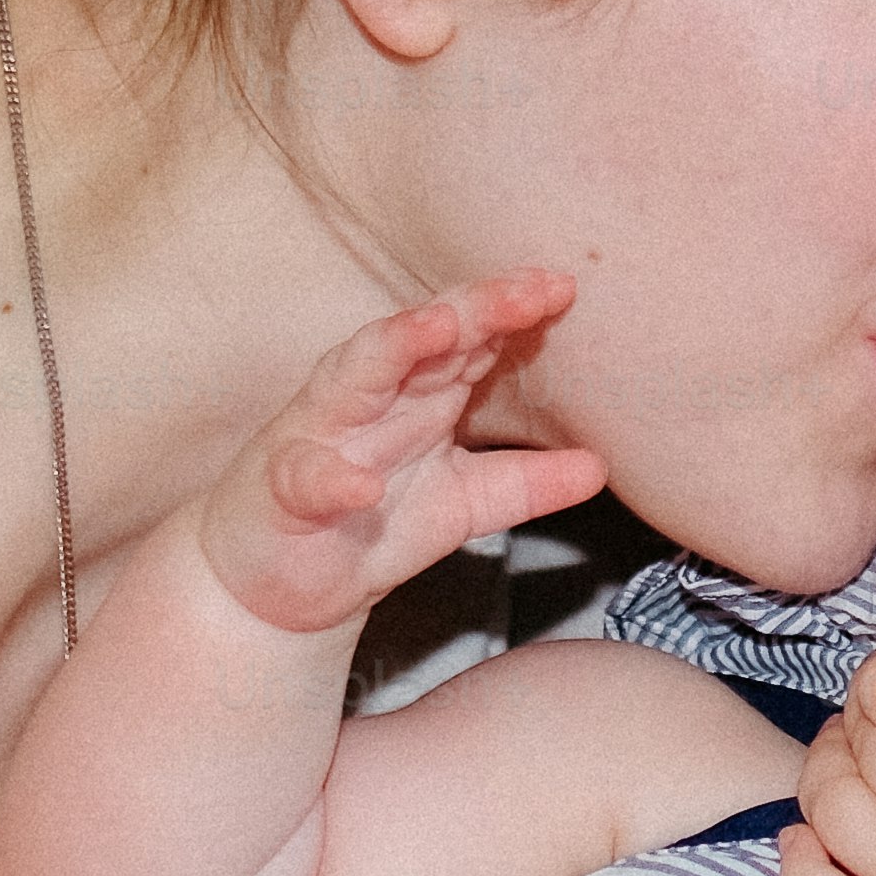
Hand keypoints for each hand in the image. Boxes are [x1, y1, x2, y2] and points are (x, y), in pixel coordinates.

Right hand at [198, 272, 605, 637]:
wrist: (275, 587)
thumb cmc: (366, 523)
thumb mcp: (462, 505)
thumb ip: (525, 483)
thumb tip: (601, 466)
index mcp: (414, 395)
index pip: (468, 340)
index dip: (513, 312)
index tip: (564, 289)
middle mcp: (369, 400)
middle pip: (422, 340)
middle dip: (473, 308)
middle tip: (528, 288)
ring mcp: (321, 437)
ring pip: (355, 379)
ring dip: (394, 348)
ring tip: (439, 327)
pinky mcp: (284, 492)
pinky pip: (308, 478)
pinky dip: (333, 478)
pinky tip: (362, 484)